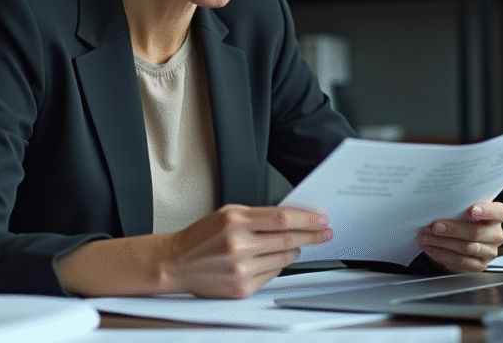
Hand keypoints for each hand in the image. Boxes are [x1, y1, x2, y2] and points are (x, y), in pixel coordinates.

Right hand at [161, 204, 331, 298]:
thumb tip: (290, 218)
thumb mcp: (227, 214)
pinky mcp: (242, 288)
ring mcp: (241, 269)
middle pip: (288, 239)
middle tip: (325, 232)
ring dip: (297, 250)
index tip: (321, 219)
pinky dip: (279, 264)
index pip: (282, 218)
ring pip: (284, 258)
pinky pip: (273, 274)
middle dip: (311, 235)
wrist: (177, 263)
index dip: (306, 218)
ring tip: (299, 244)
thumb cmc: (201, 236)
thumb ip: (257, 215)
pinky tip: (276, 258)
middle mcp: (238, 245)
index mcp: (234, 221)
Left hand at [416, 201, 502, 272]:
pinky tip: (431, 249)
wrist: (459, 240)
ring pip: (466, 247)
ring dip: (442, 242)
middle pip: (477, 232)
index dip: (487, 211)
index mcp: (496, 216)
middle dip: (454, 229)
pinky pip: (460, 261)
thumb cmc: (462, 219)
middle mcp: (496, 234)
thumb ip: (458, 206)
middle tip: (435, 226)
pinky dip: (442, 254)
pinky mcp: (479, 265)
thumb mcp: (462, 210)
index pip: (499, 212)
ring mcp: (489, 251)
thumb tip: (435, 203)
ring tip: (426, 237)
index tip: (472, 210)